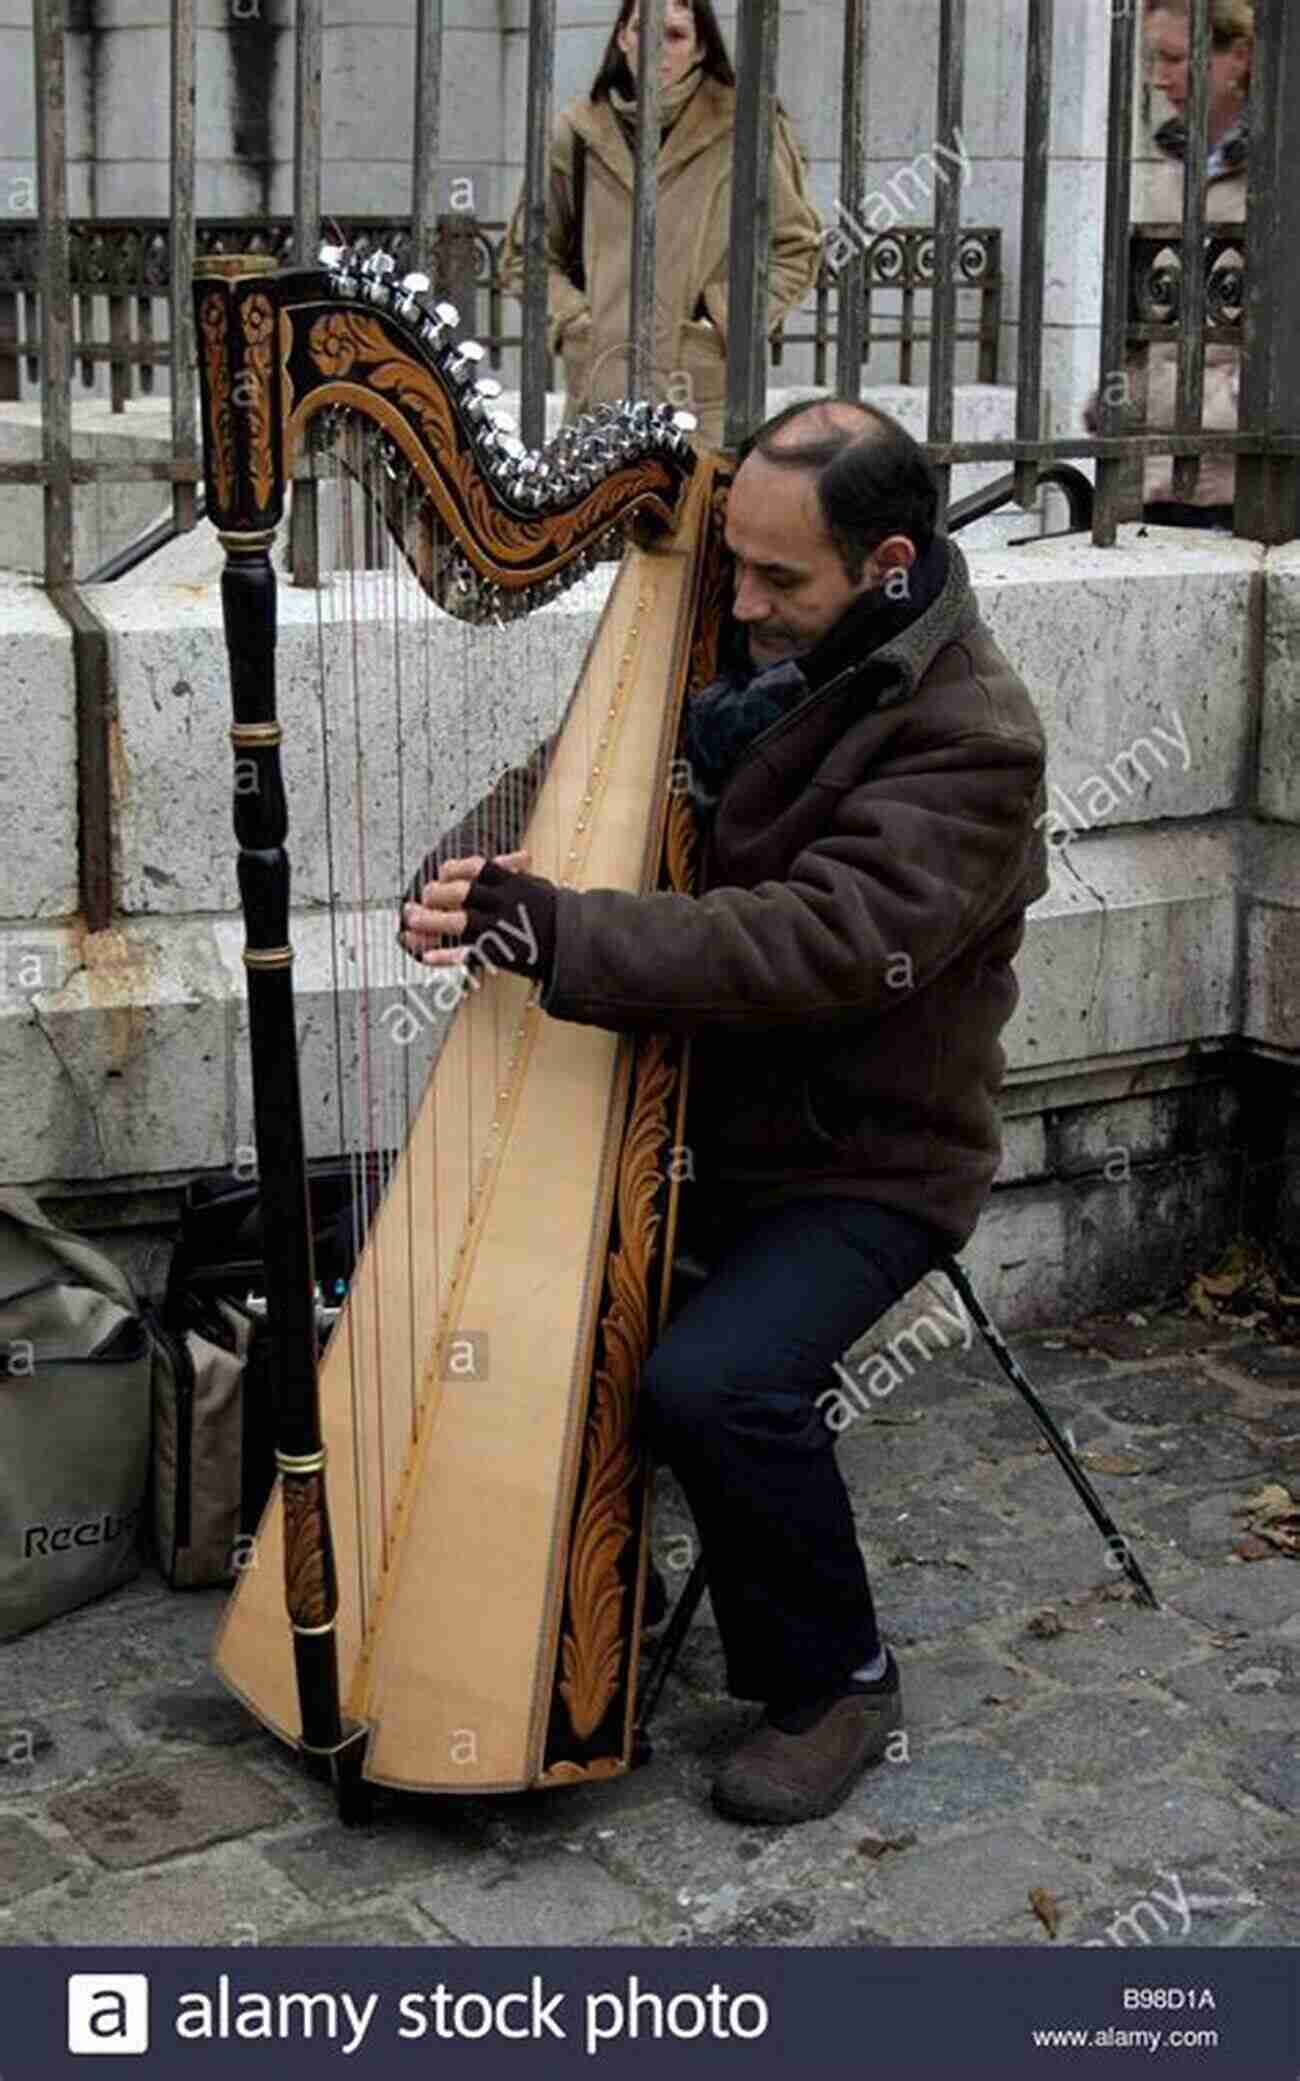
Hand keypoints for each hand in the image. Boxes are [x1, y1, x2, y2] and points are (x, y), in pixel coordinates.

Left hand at [402, 852, 557, 983]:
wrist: (581, 946)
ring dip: (430, 921)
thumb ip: (524, 876)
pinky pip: (468, 954)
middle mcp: (504, 903)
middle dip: (436, 893)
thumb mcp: (544, 889)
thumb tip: (519, 860)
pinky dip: (446, 956)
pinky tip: (426, 957)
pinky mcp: (502, 953)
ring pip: (458, 921)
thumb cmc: (562, 917)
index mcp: (514, 884)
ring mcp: (501, 929)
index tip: (442, 872)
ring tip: (409, 922)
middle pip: (462, 892)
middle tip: (421, 898)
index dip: (455, 869)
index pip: (477, 868)